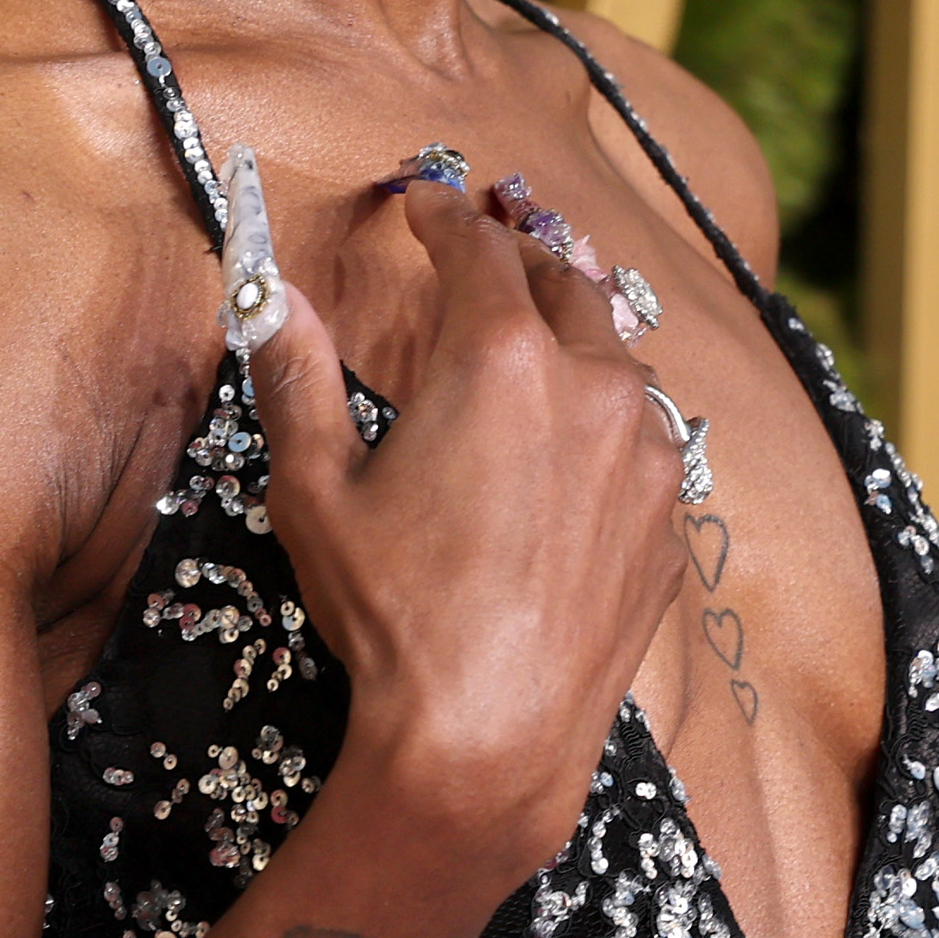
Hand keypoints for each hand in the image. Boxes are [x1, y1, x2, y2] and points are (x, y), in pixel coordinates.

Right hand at [243, 170, 692, 896]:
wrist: (491, 737)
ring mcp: (644, 452)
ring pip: (617, 357)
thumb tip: (269, 297)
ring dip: (576, 334)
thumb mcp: (316, 489)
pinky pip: (644, 438)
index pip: (476, 247)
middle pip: (563, 283)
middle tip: (489, 251)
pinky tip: (579, 443)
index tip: (423, 201)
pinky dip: (609, 419)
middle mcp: (591, 384)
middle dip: (520, 258)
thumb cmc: (393, 615)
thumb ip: (297, 376)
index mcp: (499, 356)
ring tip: (542, 332)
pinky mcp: (670, 517)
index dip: (443, 214)